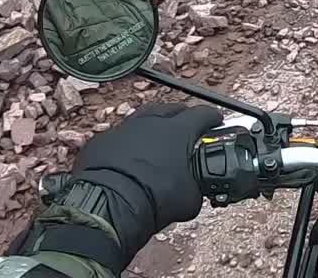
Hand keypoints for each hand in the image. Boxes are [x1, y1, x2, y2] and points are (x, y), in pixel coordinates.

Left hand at [72, 103, 222, 260]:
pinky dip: (127, 142)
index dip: (212, 117)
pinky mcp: (101, 141)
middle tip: (188, 126)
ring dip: (153, 125)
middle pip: (172, 109)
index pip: (202, 114)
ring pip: (143, 118)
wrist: (110, 207)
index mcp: (178, 131)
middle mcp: (151, 123)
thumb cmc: (152, 199)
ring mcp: (124, 129)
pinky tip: (129, 155)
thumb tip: (194, 191)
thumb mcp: (189, 199)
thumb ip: (196, 187)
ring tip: (158, 137)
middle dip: (182, 115)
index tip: (216, 121)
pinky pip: (119, 136)